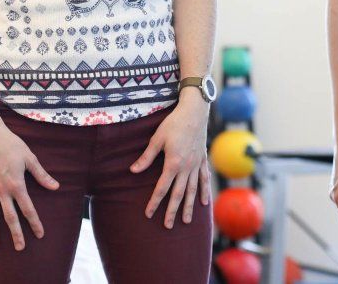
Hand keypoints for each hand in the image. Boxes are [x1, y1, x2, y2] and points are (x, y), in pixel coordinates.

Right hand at [0, 125, 59, 249]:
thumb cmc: (12, 145)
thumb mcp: (30, 158)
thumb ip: (41, 175)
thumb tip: (56, 187)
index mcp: (17, 185)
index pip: (28, 209)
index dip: (34, 223)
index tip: (39, 234)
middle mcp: (2, 190)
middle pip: (9, 216)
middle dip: (16, 233)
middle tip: (20, 248)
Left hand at [130, 99, 211, 227]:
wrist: (194, 112)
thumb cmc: (173, 123)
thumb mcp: (157, 139)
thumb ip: (146, 157)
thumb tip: (133, 170)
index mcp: (173, 163)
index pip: (162, 188)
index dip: (154, 202)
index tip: (149, 213)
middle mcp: (186, 167)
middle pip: (178, 194)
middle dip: (172, 211)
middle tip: (167, 226)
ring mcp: (196, 165)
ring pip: (193, 191)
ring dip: (189, 207)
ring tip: (186, 221)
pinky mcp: (203, 160)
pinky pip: (204, 179)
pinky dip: (204, 192)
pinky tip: (204, 203)